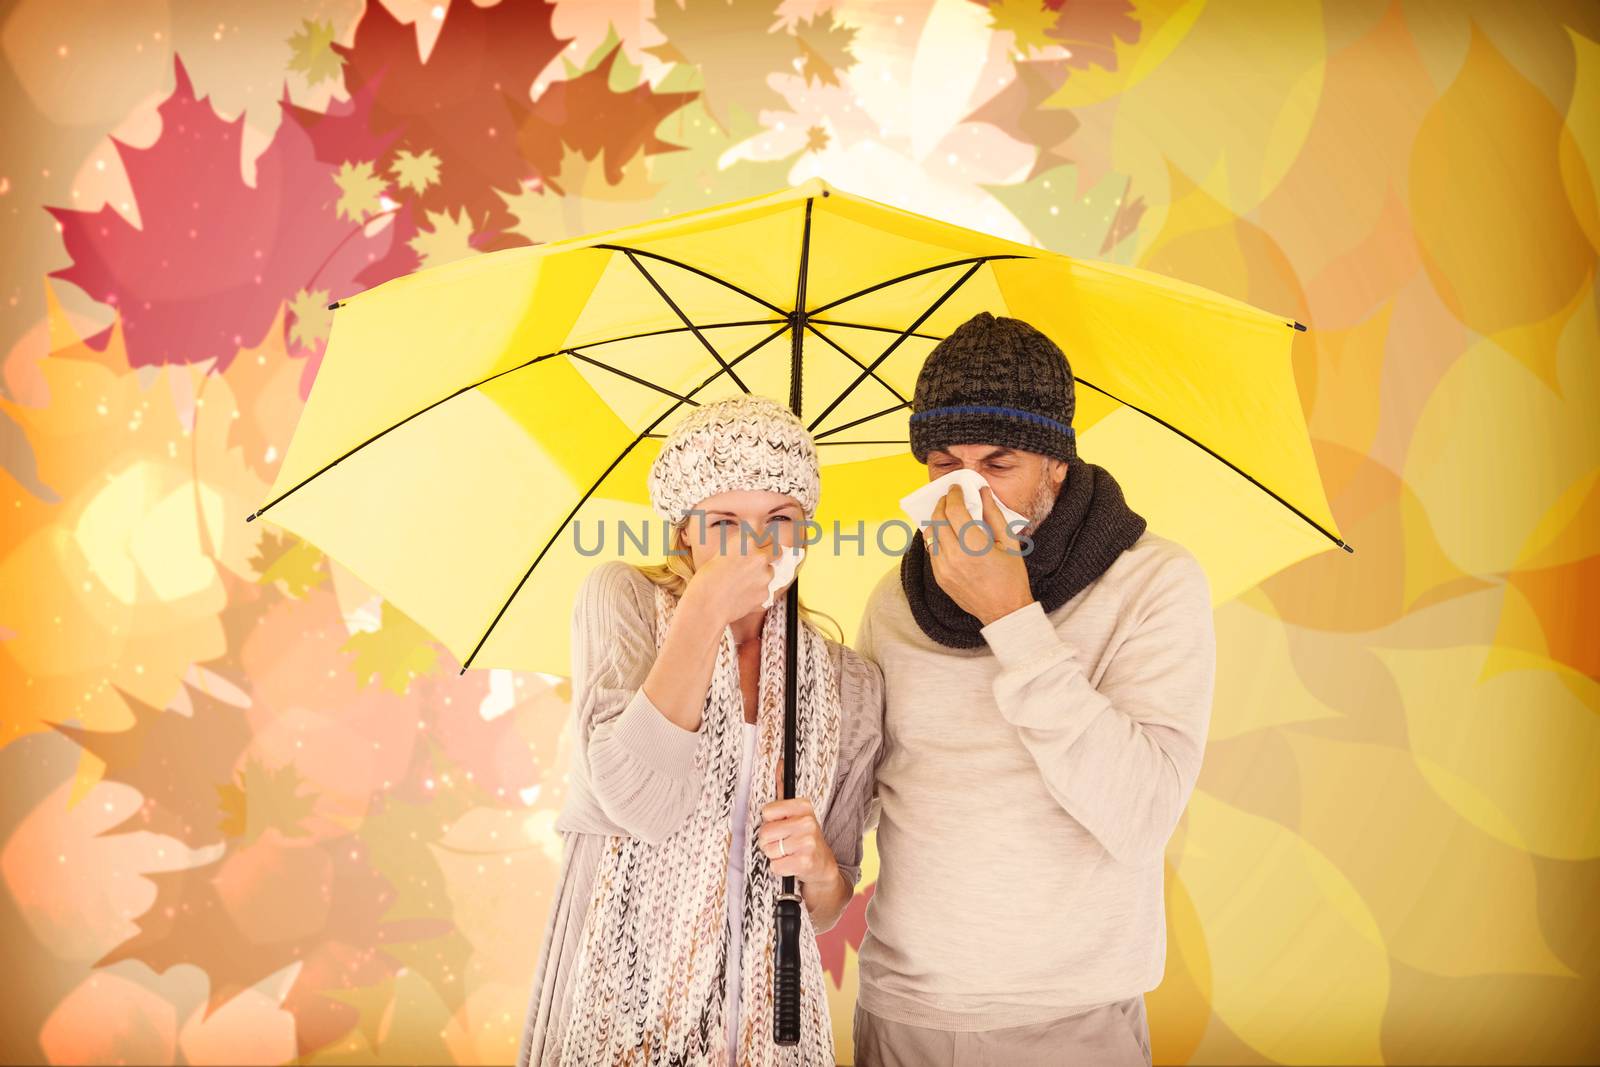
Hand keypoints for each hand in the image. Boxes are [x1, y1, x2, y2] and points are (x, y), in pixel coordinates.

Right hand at [680, 531, 778, 625]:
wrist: (706, 604)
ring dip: (762, 575)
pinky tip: (741, 595)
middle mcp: (759, 556)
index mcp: (746, 541)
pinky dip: (757, 591)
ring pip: (770, 571)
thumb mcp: (723, 553)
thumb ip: (742, 548)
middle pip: (777, 550)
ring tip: (742, 583)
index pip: (767, 537)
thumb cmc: (707, 579)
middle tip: (762, 561)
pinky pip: (765, 589)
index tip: (761, 548)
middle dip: (772, 554)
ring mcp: (765, 575)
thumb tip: (755, 547)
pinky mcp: (765, 593)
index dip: (763, 543)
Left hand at [758, 757, 841, 890]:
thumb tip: (779, 761)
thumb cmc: (804, 838)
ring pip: (769, 850)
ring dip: (775, 856)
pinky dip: (780, 869)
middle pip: (765, 832)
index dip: (770, 822)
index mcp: (803, 806)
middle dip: (770, 842)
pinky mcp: (805, 862)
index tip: (784, 826)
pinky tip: (793, 865)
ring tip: (790, 854)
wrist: (823, 867)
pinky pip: (775, 866)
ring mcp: (808, 842)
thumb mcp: (796, 813)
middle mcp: (808, 821)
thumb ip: (783, 788)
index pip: (767, 812)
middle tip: (785, 844)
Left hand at [925, 483, 1033, 625]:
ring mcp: (944, 568)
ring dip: (936, 520)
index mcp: (974, 545)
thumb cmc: (1012, 577)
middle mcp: (954, 556)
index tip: (956, 489)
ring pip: (930, 535)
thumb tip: (983, 492)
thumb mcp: (1010, 542)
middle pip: (937, 519)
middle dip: (941, 504)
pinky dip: (936, 538)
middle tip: (949, 498)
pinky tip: (946, 534)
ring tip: (945, 514)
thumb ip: (994, 514)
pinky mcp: (939, 578)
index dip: (953, 495)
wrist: (1004, 612)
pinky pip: (932, 550)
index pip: (953, 510)